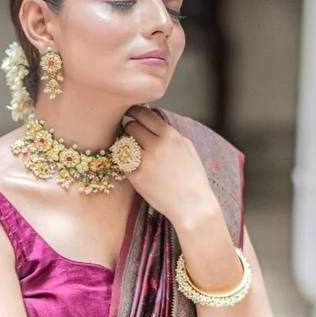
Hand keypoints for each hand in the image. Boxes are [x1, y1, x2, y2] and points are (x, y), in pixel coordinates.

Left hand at [119, 105, 216, 225]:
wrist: (192, 204)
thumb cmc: (192, 177)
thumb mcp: (186, 147)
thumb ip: (170, 133)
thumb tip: (154, 120)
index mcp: (170, 136)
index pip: (145, 115)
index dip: (135, 112)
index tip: (130, 113)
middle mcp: (156, 146)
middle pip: (132, 127)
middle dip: (130, 129)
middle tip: (131, 134)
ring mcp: (144, 162)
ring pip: (125, 144)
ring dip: (126, 144)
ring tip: (133, 150)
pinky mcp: (137, 177)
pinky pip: (124, 162)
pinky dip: (126, 161)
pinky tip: (134, 165)